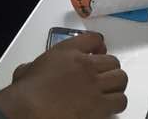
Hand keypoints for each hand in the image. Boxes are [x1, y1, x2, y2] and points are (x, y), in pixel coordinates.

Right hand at [0, 32, 127, 118]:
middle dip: (109, 69)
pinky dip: (117, 103)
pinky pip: (120, 100)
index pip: (94, 39)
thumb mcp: (27, 69)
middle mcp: (85, 64)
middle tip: (103, 76)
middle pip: (113, 61)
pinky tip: (108, 106)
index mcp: (67, 51)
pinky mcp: (100, 105)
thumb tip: (28, 70)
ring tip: (109, 91)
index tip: (99, 52)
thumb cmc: (26, 91)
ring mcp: (94, 85)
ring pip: (121, 79)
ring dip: (116, 85)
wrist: (31, 109)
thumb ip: (35, 65)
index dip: (99, 46)